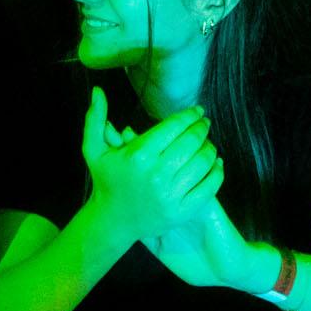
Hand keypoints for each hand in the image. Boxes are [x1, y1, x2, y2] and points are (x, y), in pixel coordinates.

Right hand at [83, 94, 225, 250]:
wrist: (113, 221)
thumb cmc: (106, 180)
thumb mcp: (94, 150)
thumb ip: (95, 118)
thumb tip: (97, 90)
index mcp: (138, 156)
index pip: (174, 126)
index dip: (190, 115)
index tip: (197, 111)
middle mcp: (156, 175)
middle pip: (192, 142)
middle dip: (202, 128)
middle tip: (204, 124)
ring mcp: (171, 196)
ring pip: (203, 162)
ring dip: (210, 148)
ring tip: (208, 142)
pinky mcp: (181, 212)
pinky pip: (209, 187)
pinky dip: (217, 172)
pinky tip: (216, 163)